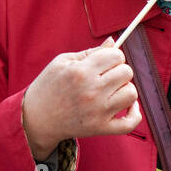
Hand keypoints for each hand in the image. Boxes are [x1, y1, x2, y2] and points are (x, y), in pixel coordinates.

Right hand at [22, 37, 140, 158]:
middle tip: (106, 76)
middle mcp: (91, 91)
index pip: (116, 55)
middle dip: (119, 71)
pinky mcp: (101, 128)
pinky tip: (127, 106)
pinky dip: (134, 113)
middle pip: (126, 72)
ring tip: (112, 90)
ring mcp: (98, 112)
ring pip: (131, 93)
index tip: (105, 62)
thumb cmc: (49, 86)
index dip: (113, 56)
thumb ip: (90, 52)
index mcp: (81, 71)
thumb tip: (114, 42)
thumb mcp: (62, 62)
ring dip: (125, 89)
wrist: (36, 118)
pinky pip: (131, 122)